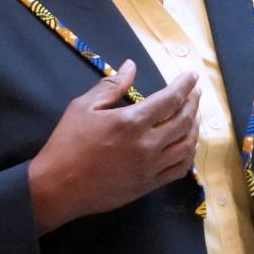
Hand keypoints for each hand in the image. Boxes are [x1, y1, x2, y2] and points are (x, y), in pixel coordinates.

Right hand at [28, 60, 200, 233]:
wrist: (57, 187)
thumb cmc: (67, 144)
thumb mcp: (83, 107)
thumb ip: (111, 85)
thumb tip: (131, 66)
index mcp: (131, 122)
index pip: (170, 99)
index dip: (185, 85)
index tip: (192, 76)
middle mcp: (147, 144)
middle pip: (183, 120)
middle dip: (193, 102)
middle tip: (195, 92)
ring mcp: (150, 167)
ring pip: (187, 145)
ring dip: (195, 128)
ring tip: (193, 116)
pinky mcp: (148, 185)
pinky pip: (179, 169)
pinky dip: (189, 154)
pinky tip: (187, 146)